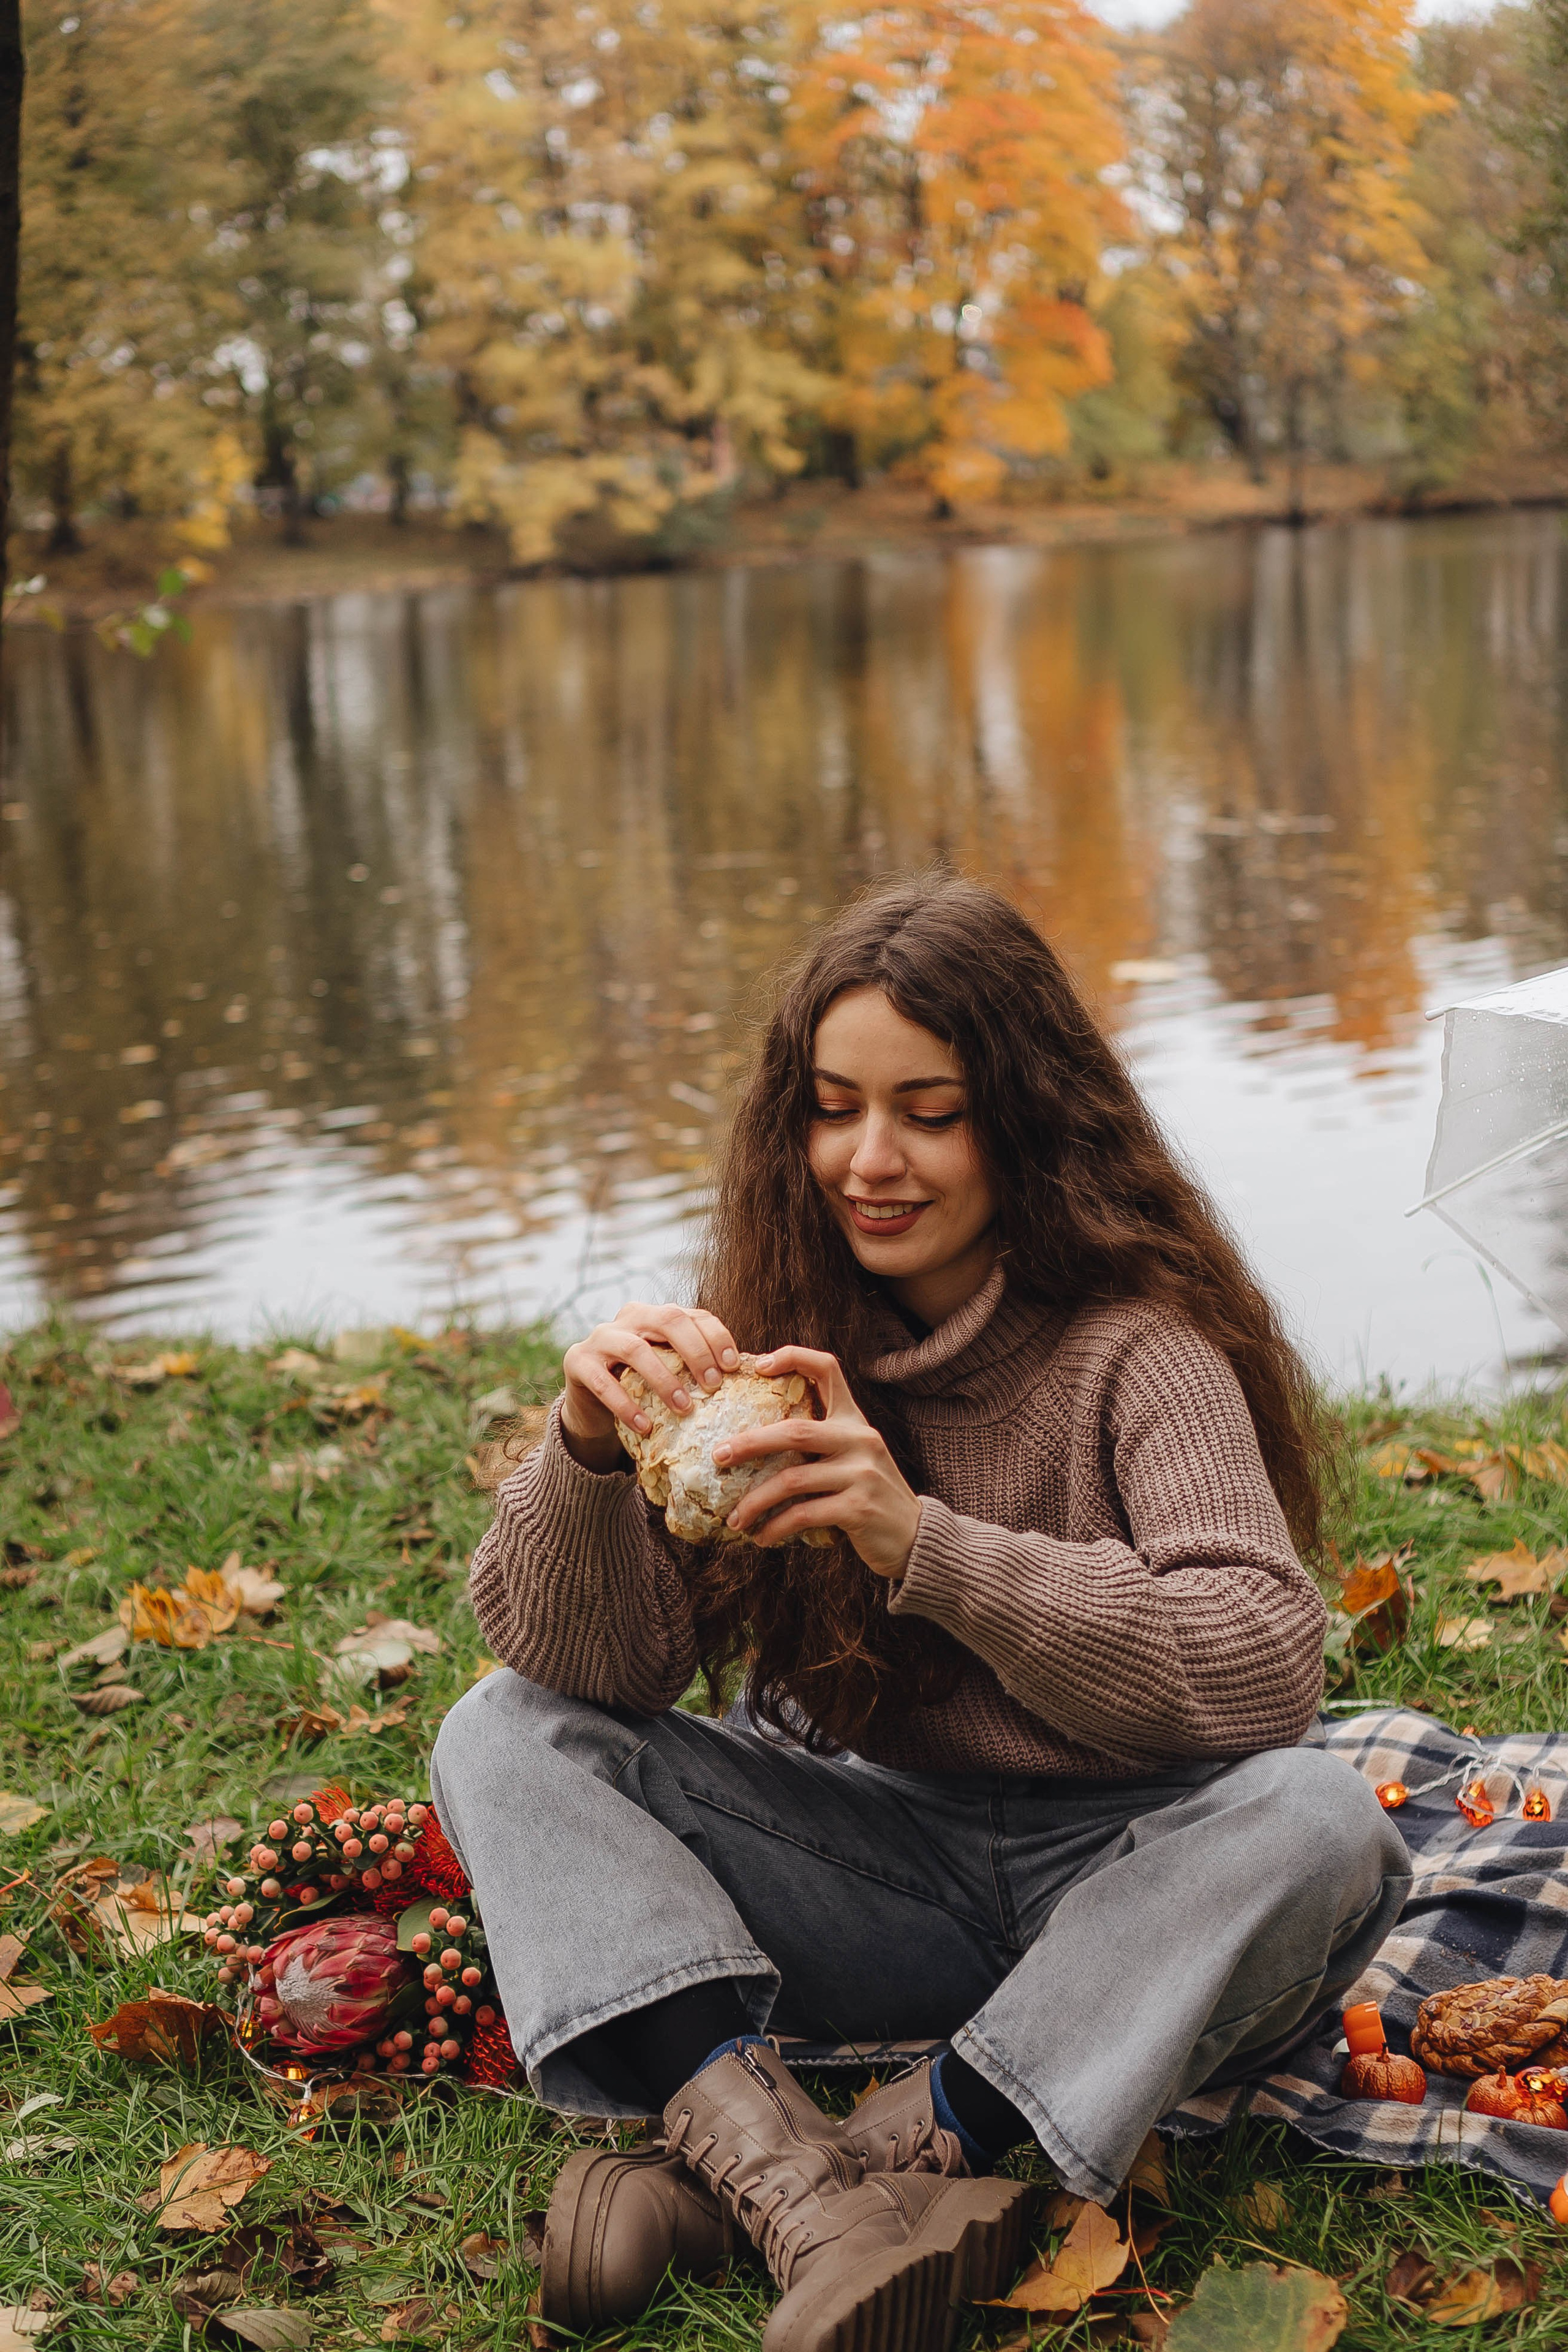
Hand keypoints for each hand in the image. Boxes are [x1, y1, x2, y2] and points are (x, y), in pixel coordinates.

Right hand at [559, 1302, 740, 1471]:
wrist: (591, 1402)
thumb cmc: (641, 1384)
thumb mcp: (668, 1368)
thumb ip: (693, 1364)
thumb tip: (746, 1377)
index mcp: (656, 1314)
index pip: (692, 1314)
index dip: (716, 1336)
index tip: (734, 1366)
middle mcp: (629, 1317)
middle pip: (667, 1320)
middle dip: (695, 1352)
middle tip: (713, 1386)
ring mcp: (600, 1337)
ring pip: (636, 1349)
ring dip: (664, 1380)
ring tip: (684, 1408)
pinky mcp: (578, 1361)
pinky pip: (603, 1382)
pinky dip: (627, 1406)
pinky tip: (645, 1426)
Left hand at [714, 1347, 921, 1577]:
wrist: (915, 1537)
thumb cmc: (870, 1497)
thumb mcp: (854, 1459)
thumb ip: (821, 1445)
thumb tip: (754, 1445)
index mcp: (855, 1421)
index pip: (828, 1369)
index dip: (794, 1357)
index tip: (760, 1365)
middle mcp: (860, 1439)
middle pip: (795, 1431)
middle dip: (749, 1444)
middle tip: (718, 1457)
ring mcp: (861, 1473)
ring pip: (792, 1480)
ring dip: (755, 1501)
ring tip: (734, 1518)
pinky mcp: (859, 1508)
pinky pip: (804, 1514)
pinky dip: (775, 1528)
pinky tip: (761, 1538)